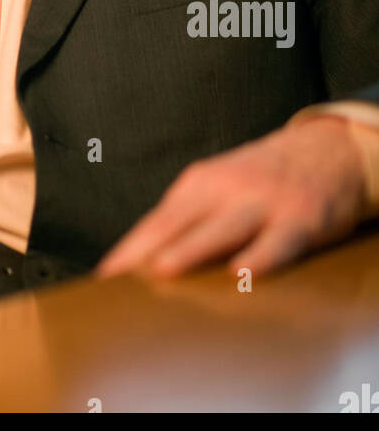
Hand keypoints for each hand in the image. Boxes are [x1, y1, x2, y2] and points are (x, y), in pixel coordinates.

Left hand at [95, 116, 369, 279]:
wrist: (327, 150)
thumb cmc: (260, 181)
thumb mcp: (220, 189)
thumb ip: (188, 222)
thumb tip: (143, 266)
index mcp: (199, 184)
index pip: (155, 223)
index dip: (127, 251)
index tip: (102, 279)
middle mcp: (225, 189)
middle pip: (178, 223)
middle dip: (145, 251)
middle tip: (119, 280)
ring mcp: (263, 202)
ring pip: (222, 228)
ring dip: (190, 248)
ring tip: (162, 269)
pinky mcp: (301, 218)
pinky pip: (278, 241)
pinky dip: (259, 257)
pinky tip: (241, 273)